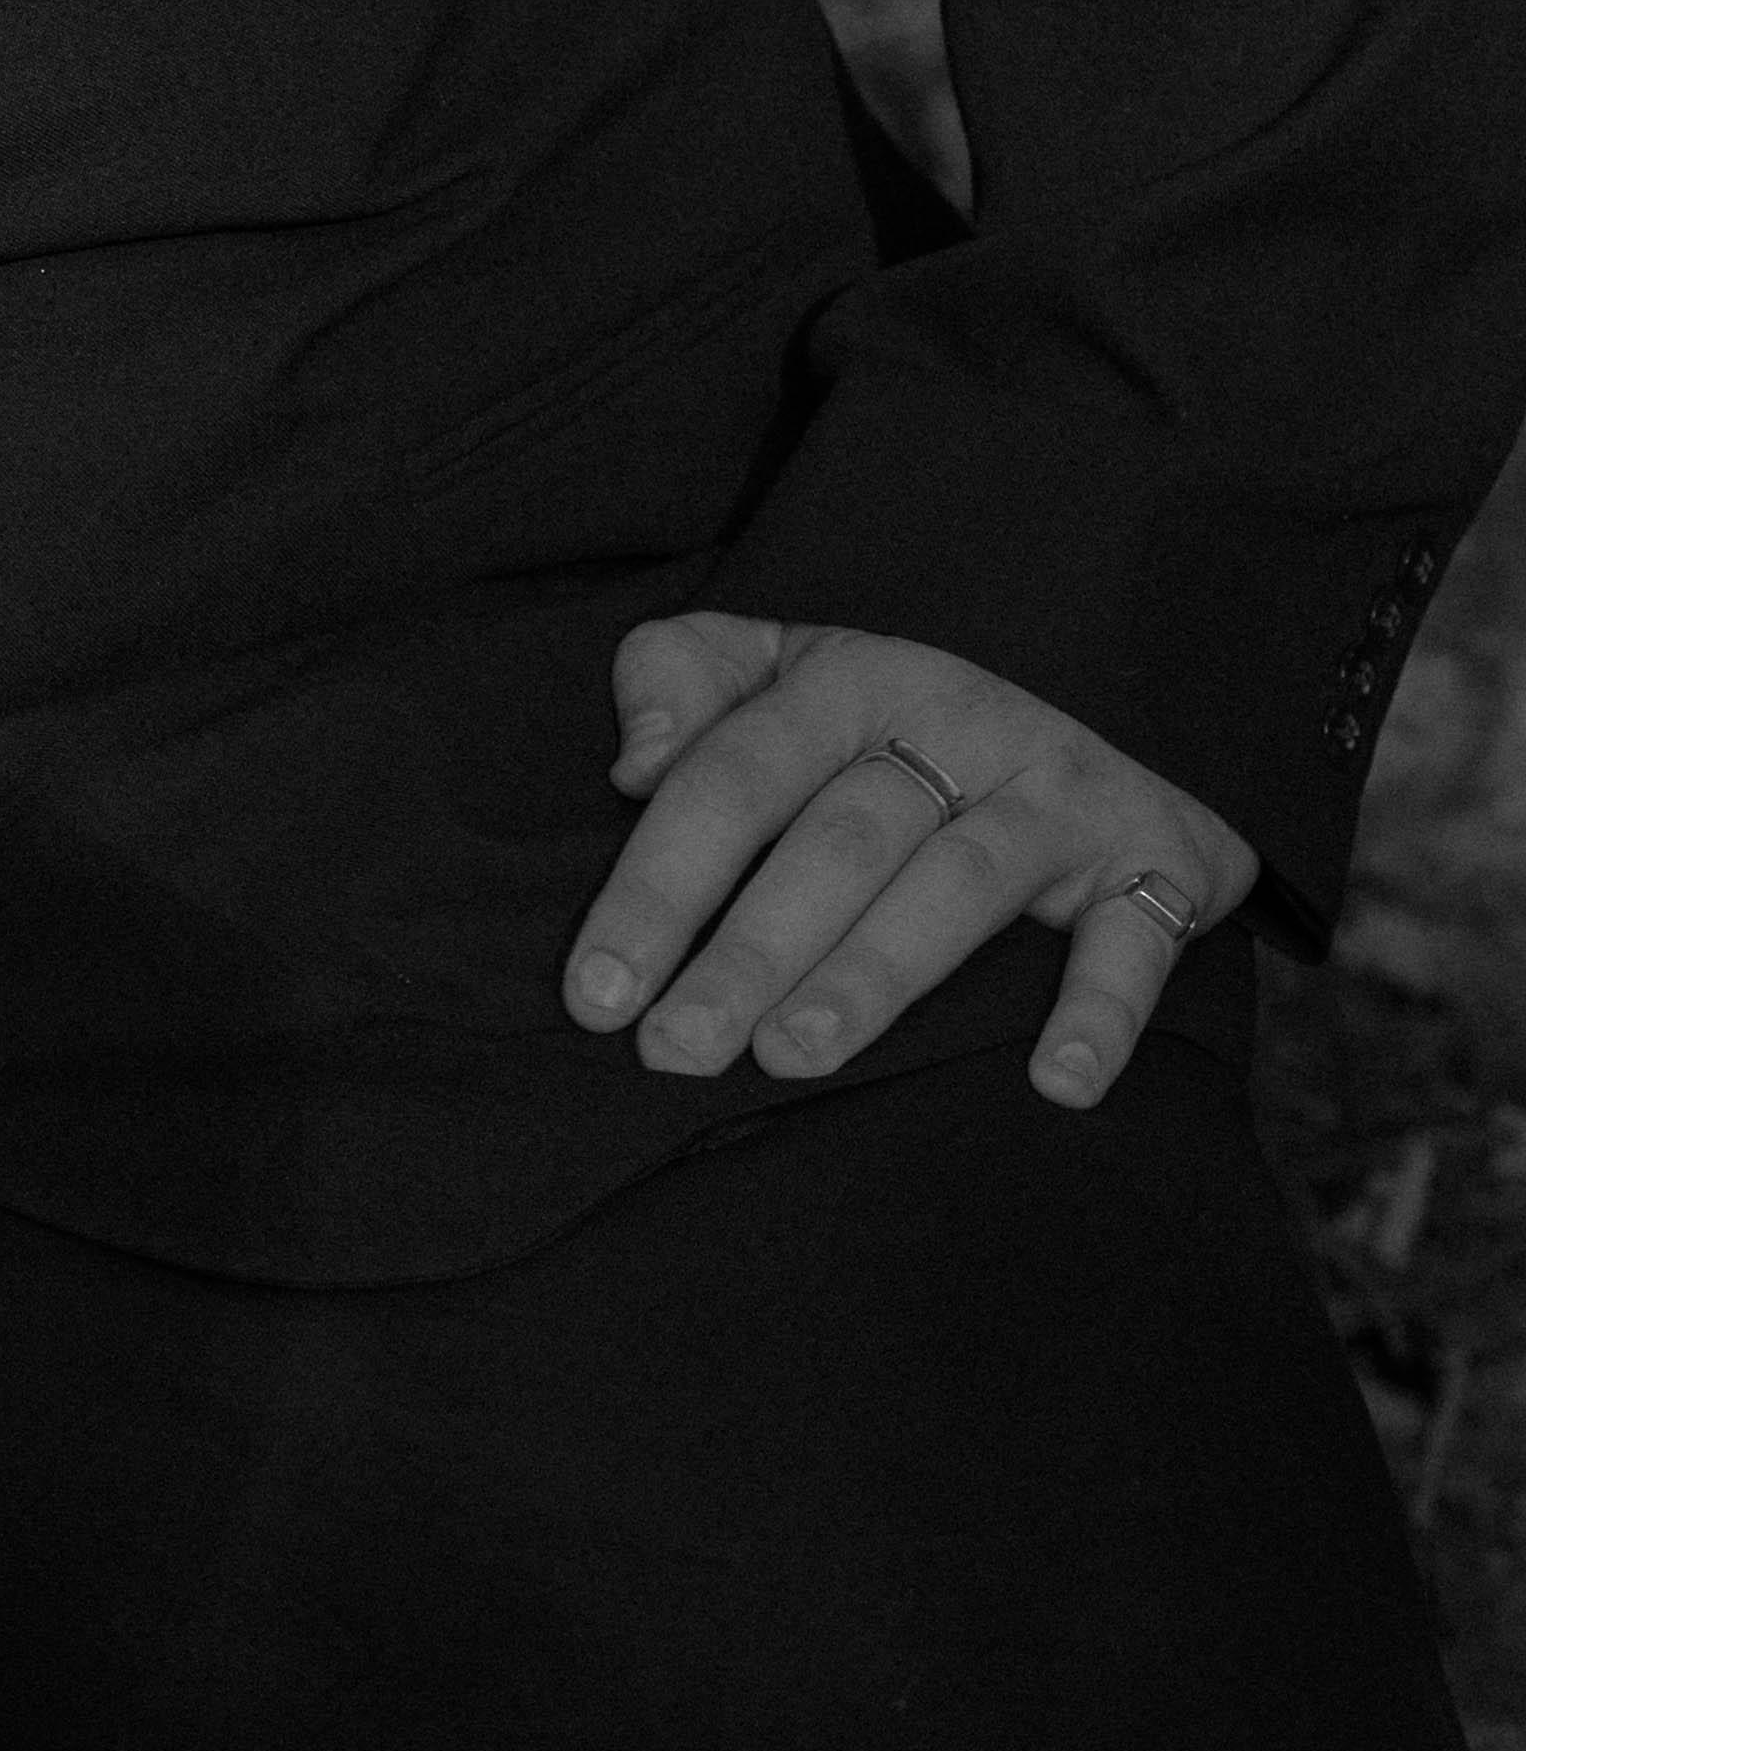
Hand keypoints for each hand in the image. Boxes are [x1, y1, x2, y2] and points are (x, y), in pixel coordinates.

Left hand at [561, 615, 1256, 1110]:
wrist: (1108, 705)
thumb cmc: (889, 725)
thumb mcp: (781, 667)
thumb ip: (685, 680)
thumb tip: (634, 760)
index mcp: (852, 679)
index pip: (732, 778)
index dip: (655, 885)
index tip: (594, 993)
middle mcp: (962, 721)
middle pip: (838, 840)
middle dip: (748, 950)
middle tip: (676, 1051)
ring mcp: (1062, 789)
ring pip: (960, 883)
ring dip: (876, 973)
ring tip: (795, 1056)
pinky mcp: (1156, 859)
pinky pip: (1134, 934)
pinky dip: (1103, 1009)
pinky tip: (1057, 1084)